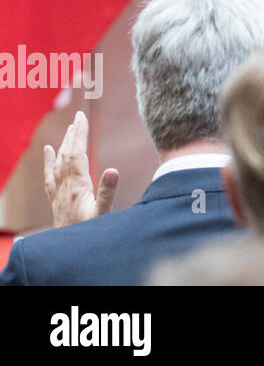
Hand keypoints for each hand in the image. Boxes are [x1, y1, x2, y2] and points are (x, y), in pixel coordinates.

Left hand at [43, 110, 117, 226]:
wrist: (69, 249)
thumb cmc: (89, 232)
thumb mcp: (103, 214)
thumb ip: (107, 192)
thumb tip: (113, 169)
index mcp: (77, 186)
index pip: (77, 154)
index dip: (79, 135)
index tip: (82, 118)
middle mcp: (65, 186)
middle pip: (67, 155)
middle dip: (72, 134)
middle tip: (78, 116)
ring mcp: (59, 192)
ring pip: (58, 162)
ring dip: (64, 144)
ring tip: (70, 128)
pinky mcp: (56, 198)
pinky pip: (49, 175)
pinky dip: (48, 161)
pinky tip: (47, 150)